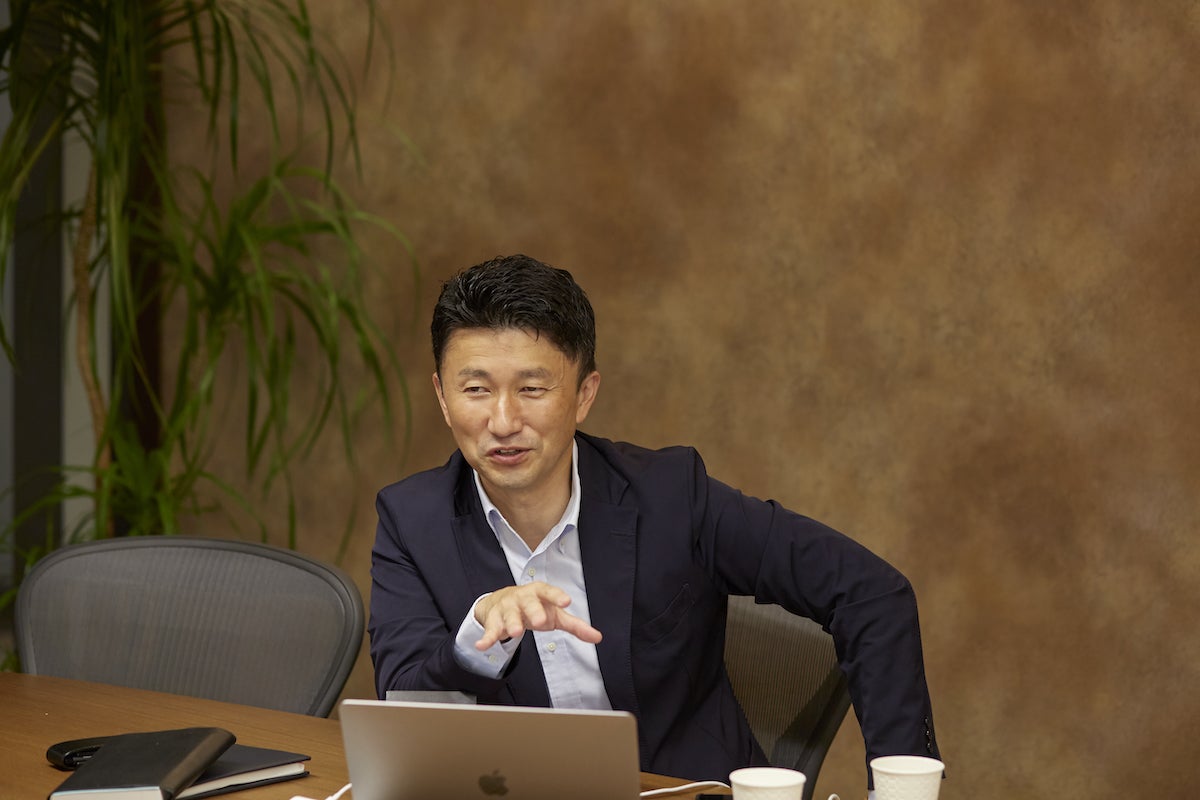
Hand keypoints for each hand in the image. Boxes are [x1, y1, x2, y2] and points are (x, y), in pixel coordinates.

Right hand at [474, 581, 602, 649]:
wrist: (502, 601)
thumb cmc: (534, 607)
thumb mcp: (555, 615)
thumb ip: (575, 626)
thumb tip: (597, 637)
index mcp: (539, 593)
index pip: (549, 591)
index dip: (557, 596)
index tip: (566, 602)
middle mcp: (522, 597)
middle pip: (528, 602)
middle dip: (533, 611)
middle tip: (539, 621)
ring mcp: (506, 608)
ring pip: (508, 615)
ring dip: (510, 623)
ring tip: (513, 633)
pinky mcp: (493, 620)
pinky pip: (490, 629)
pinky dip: (486, 638)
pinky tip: (482, 646)